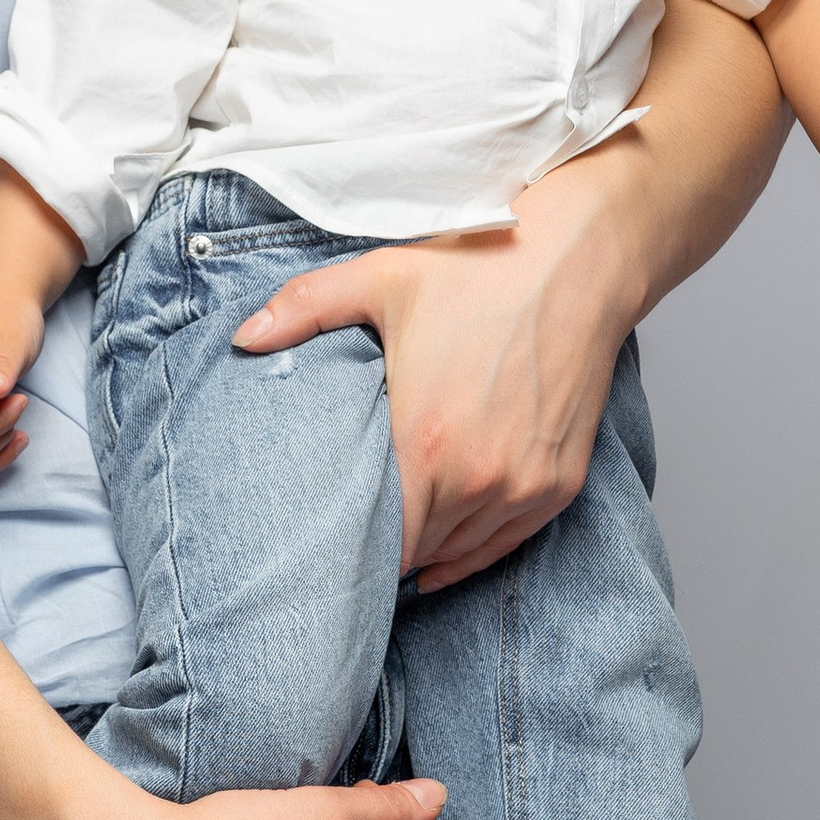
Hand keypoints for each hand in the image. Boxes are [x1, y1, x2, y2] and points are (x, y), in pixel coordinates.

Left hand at [228, 151, 648, 591]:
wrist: (577, 262)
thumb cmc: (480, 269)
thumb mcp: (378, 278)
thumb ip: (302, 309)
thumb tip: (242, 338)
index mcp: (425, 442)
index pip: (377, 538)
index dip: (347, 547)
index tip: (323, 541)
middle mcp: (477, 479)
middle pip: (415, 552)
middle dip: (382, 548)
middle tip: (347, 545)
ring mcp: (523, 486)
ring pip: (460, 553)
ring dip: (427, 551)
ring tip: (390, 550)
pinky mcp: (560, 484)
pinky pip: (507, 543)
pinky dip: (473, 551)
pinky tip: (442, 557)